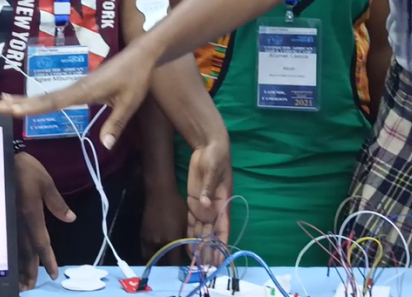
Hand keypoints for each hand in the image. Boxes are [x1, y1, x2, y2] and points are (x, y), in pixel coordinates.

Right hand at [0, 45, 154, 149]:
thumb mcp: (130, 102)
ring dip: (27, 99)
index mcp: (86, 90)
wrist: (142, 54)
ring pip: (49, 95)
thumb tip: (104, 145)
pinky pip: (58, 94)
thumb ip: (116, 123)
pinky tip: (34, 101)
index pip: (55, 101)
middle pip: (45, 97)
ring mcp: (79, 85)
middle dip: (21, 101)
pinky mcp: (83, 85)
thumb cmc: (136, 77)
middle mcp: (78, 86)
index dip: (34, 106)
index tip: (14, 109)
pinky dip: (42, 98)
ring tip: (4, 103)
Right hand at [15, 152, 73, 289]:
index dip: (47, 259)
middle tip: (32, 286)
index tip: (53, 273)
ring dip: (18, 266)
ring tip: (21, 282)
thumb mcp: (46, 182)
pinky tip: (11, 262)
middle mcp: (18, 222)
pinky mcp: (1, 217)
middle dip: (30, 270)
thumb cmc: (25, 169)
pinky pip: (7, 240)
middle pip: (25, 251)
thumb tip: (70, 219)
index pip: (40, 242)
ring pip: (14, 249)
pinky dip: (10, 254)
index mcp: (30, 214)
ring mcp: (7, 221)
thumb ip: (57, 202)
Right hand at [141, 185, 187, 265]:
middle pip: (161, 264)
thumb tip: (189, 255)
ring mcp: (148, 240)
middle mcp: (158, 243)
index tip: (183, 273)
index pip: (174, 263)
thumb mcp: (185, 223)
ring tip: (164, 265)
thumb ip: (185, 241)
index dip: (178, 270)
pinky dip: (151, 257)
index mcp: (170, 240)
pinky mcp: (142, 236)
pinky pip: (145, 252)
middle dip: (167, 269)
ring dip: (157, 264)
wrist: (159, 192)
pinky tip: (156, 256)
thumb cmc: (176, 205)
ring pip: (151, 260)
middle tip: (172, 271)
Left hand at [185, 139, 231, 264]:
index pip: (223, 226)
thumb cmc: (216, 156)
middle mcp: (214, 208)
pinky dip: (190, 234)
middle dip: (209, 249)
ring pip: (201, 230)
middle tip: (206, 266)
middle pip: (212, 232)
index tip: (221, 256)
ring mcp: (204, 206)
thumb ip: (209, 188)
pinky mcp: (193, 201)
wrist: (207, 145)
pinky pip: (192, 221)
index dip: (222, 242)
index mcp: (224, 201)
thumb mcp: (214, 169)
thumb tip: (205, 205)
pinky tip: (188, 246)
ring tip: (197, 262)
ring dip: (199, 245)